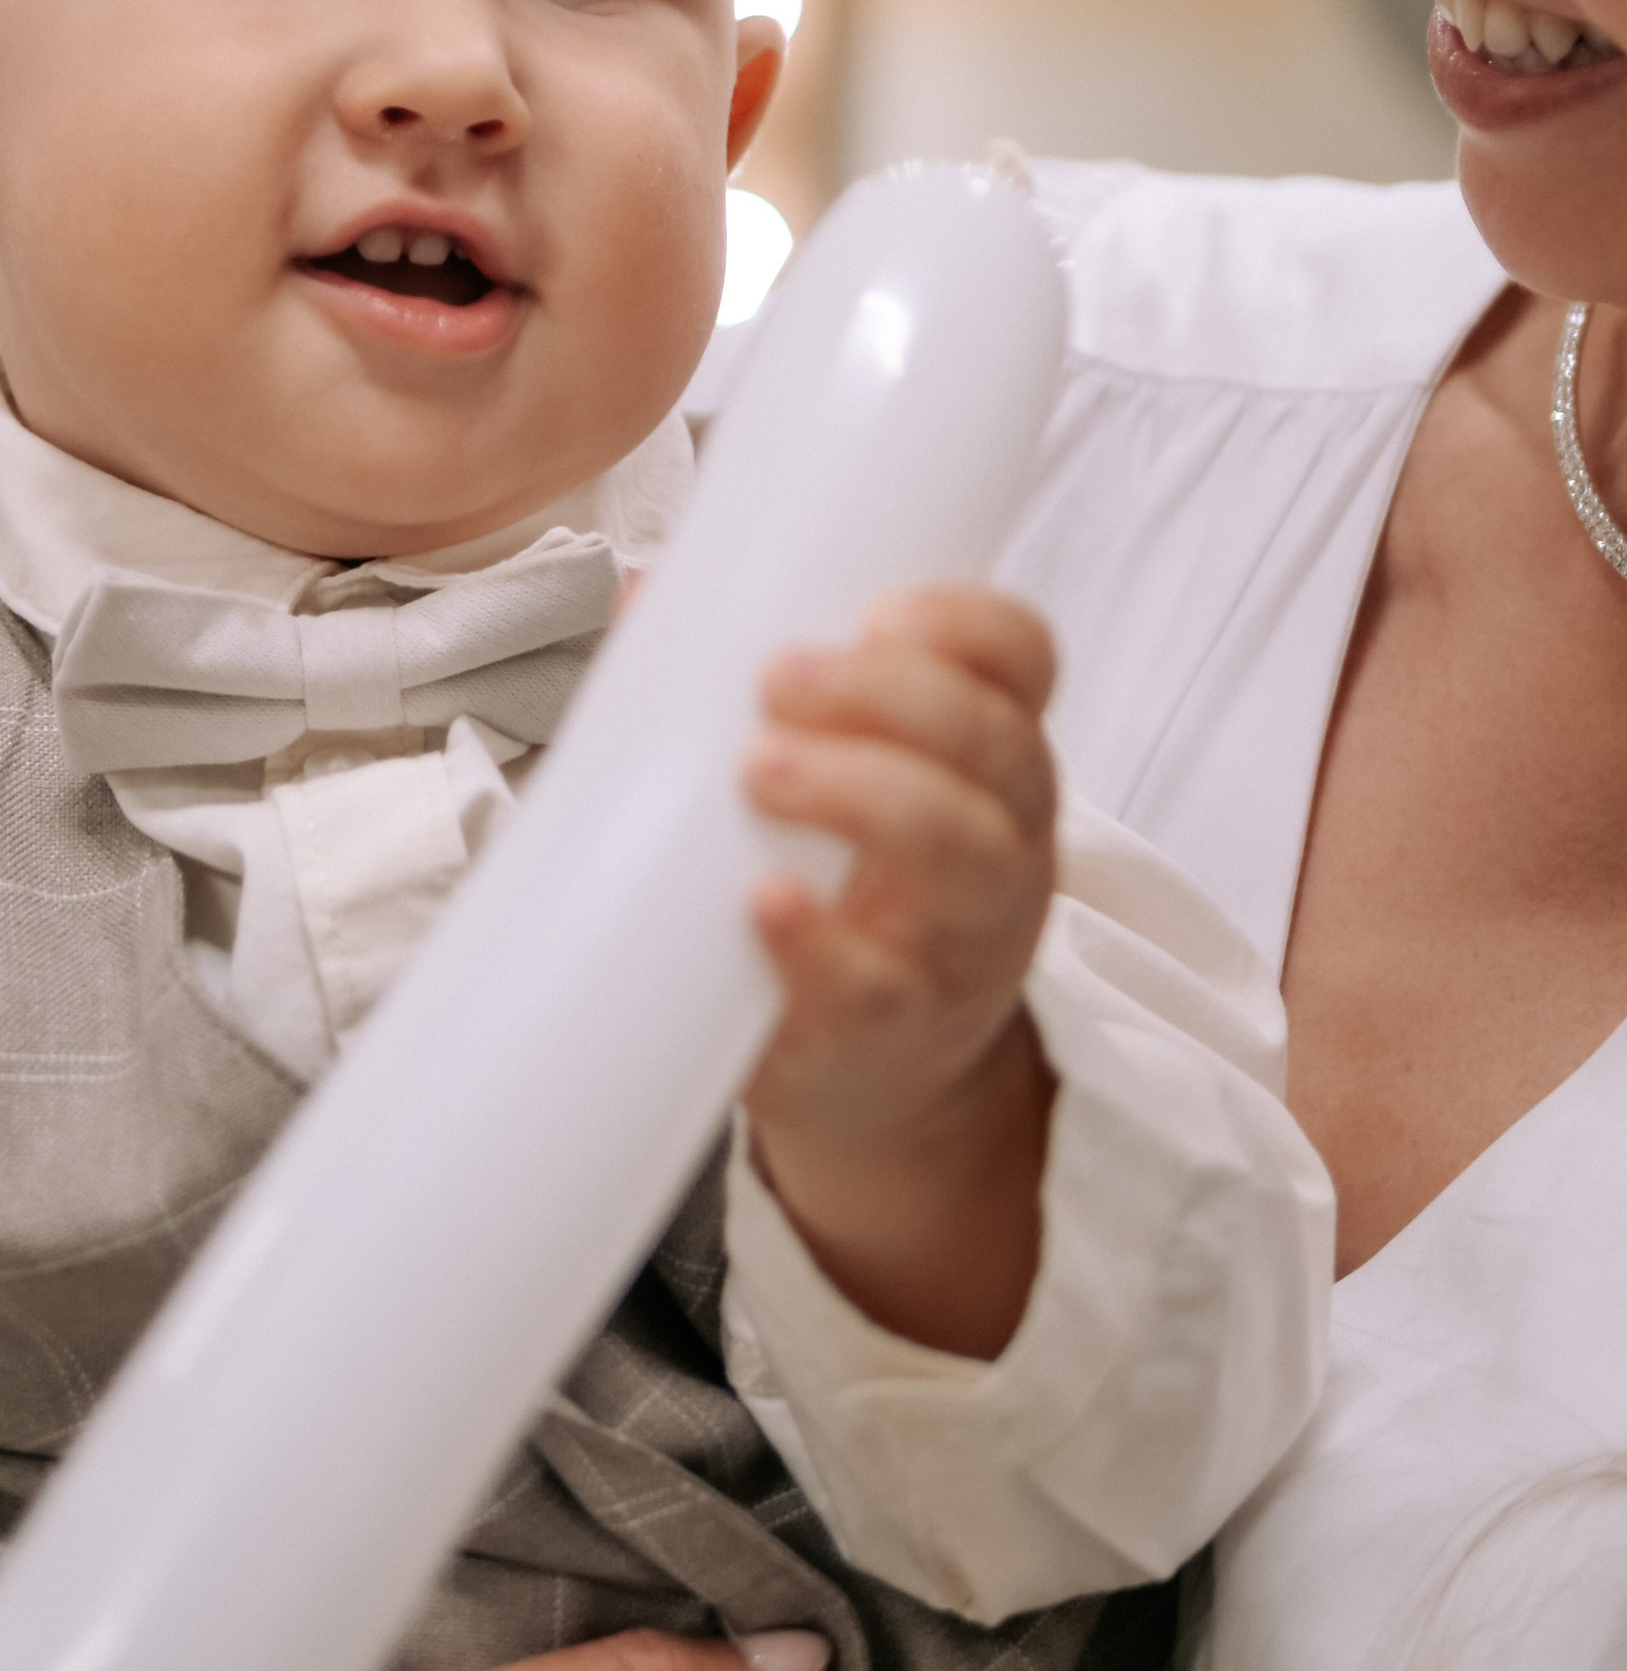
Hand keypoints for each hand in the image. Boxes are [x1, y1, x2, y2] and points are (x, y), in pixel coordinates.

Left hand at [739, 584, 1059, 1358]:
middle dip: (889, 695)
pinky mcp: (897, 1029)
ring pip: (963, 854)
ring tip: (758, 770)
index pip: (1022, 661)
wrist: (878, 1070)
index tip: (877, 607)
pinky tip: (761, 902)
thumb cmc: (843, 885)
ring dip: (862, 794)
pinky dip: (817, 944)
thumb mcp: (844, 782)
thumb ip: (760, 693)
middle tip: (778, 678)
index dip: (967, 624)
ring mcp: (965, 940)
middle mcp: (1006, 838)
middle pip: (995, 745)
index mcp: (991, 755)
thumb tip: (646, 600)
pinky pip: (878, 990)